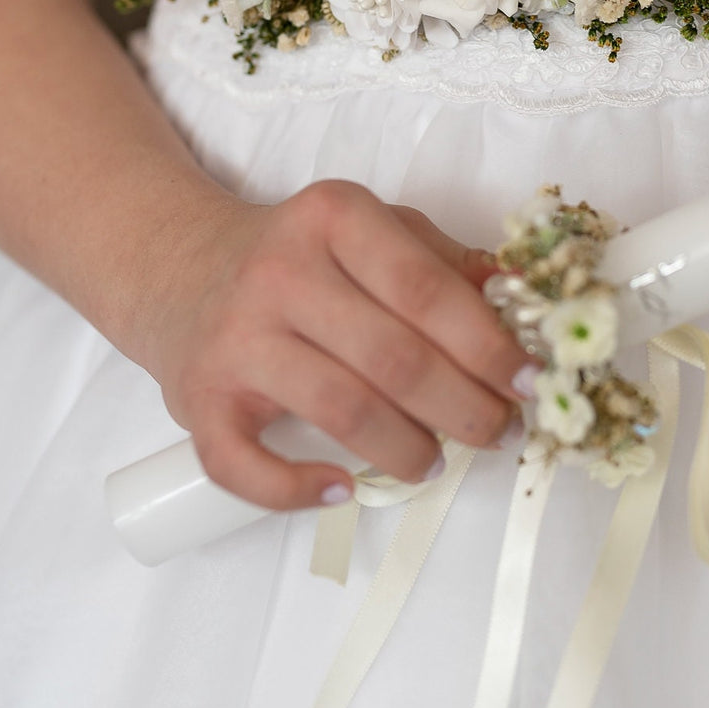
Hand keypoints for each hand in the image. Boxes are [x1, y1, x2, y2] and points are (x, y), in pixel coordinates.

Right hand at [137, 181, 533, 510]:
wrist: (180, 266)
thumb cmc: (300, 255)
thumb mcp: (372, 229)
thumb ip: (444, 259)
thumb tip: (516, 298)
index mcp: (334, 218)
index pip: (425, 290)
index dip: (487, 345)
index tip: (529, 383)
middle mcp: (281, 272)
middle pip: (394, 358)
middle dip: (464, 407)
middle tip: (498, 431)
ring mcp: (236, 338)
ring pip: (341, 410)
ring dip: (406, 449)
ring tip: (436, 461)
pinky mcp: (199, 398)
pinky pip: (245, 464)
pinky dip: (298, 489)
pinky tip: (343, 489)